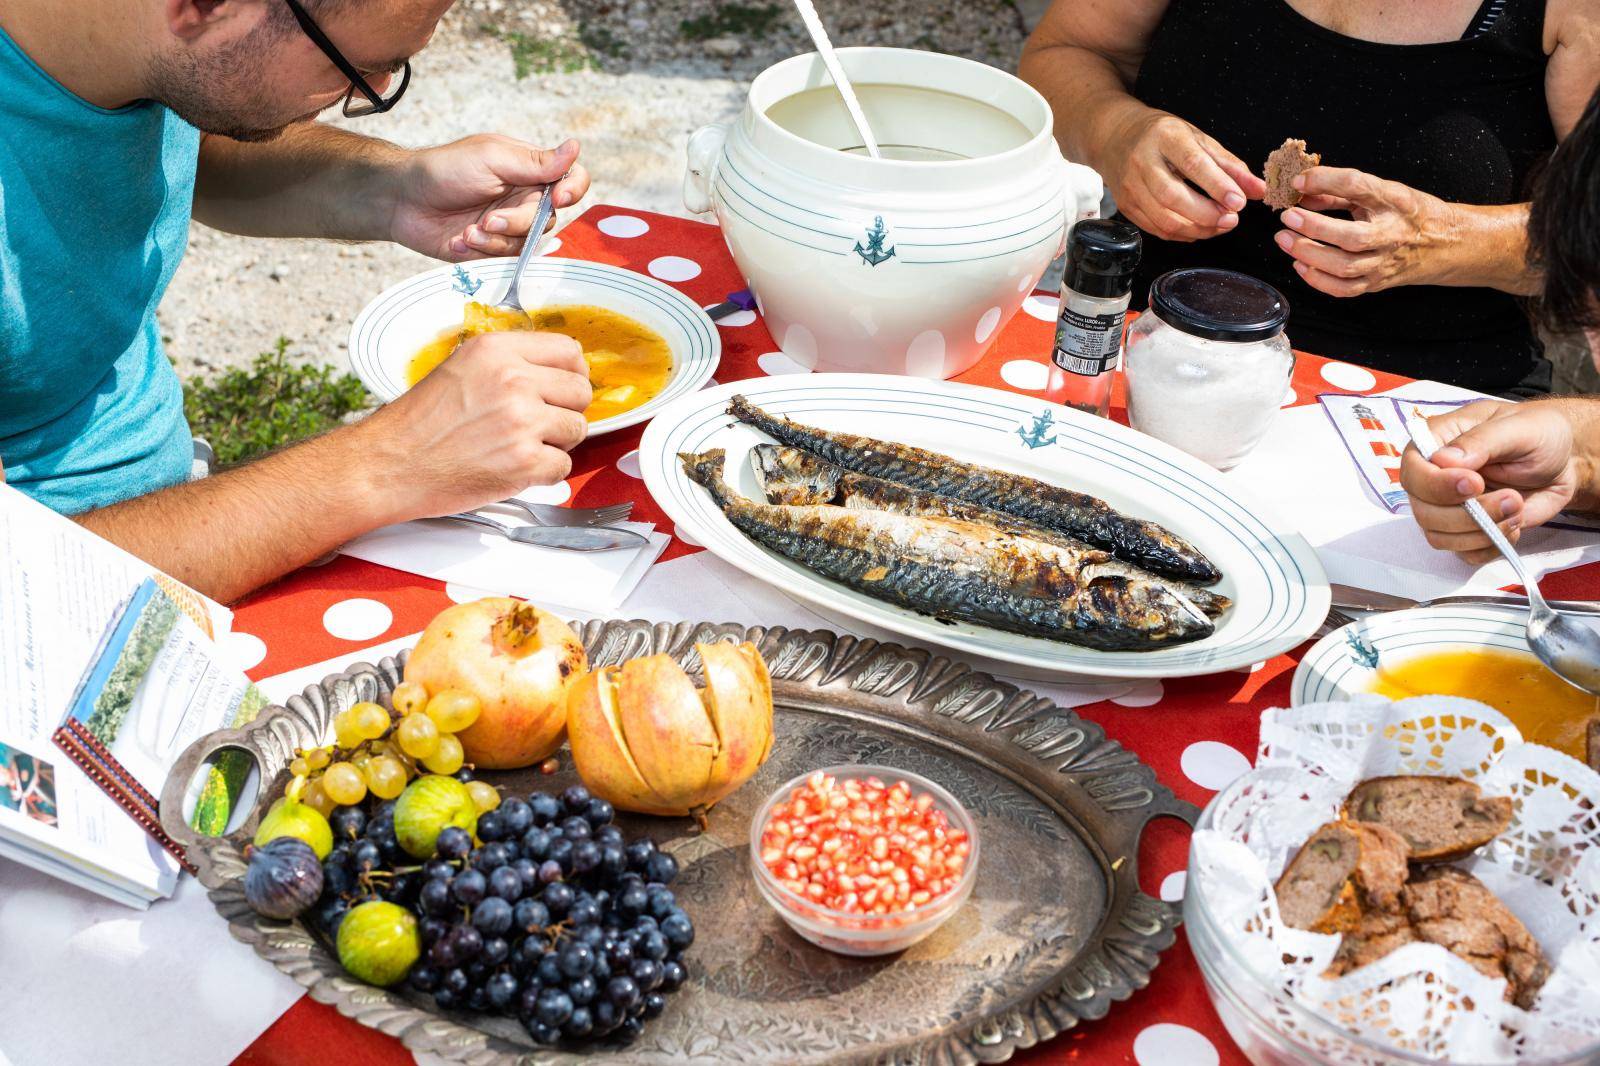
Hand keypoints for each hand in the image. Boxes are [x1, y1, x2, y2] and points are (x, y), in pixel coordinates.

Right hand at [365, 331, 593, 516]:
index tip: (564, 387)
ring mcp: (522, 422)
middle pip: (581, 391)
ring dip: (557, 442)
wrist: (390, 464)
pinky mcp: (525, 462)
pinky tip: (515, 467)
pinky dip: (545, 473)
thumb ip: (509, 364)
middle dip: (566, 410)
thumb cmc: (420, 423)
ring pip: (577, 429)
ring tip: (521, 445)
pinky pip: (563, 466)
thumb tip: (557, 372)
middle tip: (540, 423)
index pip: (568, 352)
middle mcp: (513, 381)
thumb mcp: (461, 368)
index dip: (572, 373)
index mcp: (497, 351)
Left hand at [388, 136, 591, 260]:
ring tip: (468, 231)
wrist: (401, 201)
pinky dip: (482, 251)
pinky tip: (460, 240)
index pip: (571, 179)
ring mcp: (509, 225)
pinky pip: (505, 258)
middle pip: (549, 218)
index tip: (557, 198)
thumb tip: (576, 147)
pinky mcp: (492, 248)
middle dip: (518, 222)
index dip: (572, 190)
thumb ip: (535, 162)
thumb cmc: (443, 170)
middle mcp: (524, 197)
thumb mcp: (492, 159)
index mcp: (528, 170)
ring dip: (496, 240)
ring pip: (528, 243)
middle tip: (488, 219)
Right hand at [1098, 109, 1265, 241]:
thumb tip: (1258, 190)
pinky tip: (1198, 229)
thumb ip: (1229, 165)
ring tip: (1220, 225)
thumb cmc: (1162, 136)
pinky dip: (1182, 234)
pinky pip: (1156, 229)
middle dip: (1207, 214)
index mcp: (1166, 137)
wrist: (1115, 136)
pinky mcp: (1126, 206)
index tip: (1239, 202)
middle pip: (1173, 197)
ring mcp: (1131, 187)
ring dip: (1197, 229)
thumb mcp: (1198, 139)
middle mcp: (1143, 162)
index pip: (1193, 164)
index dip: (1218, 186)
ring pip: (1164, 219)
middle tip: (1231, 219)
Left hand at [1275, 166, 1461, 296]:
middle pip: (1352, 236)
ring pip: (1345, 266)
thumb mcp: (1382, 192)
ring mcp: (1385, 262)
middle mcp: (1392, 233)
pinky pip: (1344, 289)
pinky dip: (1318, 280)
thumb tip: (1301, 192)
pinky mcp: (1378, 283)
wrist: (1446, 243)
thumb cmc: (1408, 212)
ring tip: (1284, 240)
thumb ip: (1340, 191)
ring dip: (1309, 254)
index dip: (1325, 180)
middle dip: (1314, 227)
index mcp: (1395, 201)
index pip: (1359, 186)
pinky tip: (1300, 265)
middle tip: (1287, 216)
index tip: (1299, 181)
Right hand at [1400, 400, 1593, 563]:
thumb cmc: (1538, 434)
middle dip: (1468, 515)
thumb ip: (1481, 441)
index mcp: (1436, 443)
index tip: (1475, 484)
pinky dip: (1490, 547)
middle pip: (1424, 511)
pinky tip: (1513, 526)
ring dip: (1483, 532)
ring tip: (1517, 509)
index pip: (1412, 472)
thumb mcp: (1518, 427)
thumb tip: (1444, 460)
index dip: (1436, 485)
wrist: (1563, 460)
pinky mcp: (1467, 530)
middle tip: (1512, 499)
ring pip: (1440, 537)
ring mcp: (1447, 507)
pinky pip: (1464, 553)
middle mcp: (1434, 478)